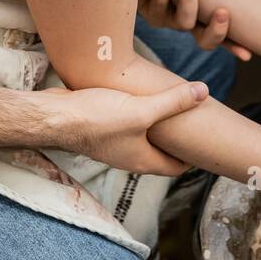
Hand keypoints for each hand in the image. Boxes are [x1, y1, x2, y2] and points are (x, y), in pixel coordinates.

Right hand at [44, 80, 208, 175]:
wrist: (54, 117)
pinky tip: (138, 96)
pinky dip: (137, 116)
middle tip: (193, 122)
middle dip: (176, 140)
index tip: (206, 142)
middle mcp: (129, 157)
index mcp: (143, 160)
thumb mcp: (141, 110)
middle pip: (160, 153)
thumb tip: (204, 92)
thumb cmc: (96, 119)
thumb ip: (173, 102)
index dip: (193, 156)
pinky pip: (126, 126)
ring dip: (156, 127)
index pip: (176, 167)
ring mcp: (113, 144)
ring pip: (142, 138)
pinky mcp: (100, 130)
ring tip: (170, 106)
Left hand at [139, 0, 257, 60]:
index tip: (247, 55)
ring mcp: (167, 17)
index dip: (234, 46)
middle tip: (223, 12)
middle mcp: (186, 19)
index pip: (222, 34)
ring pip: (182, 22)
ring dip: (188, 0)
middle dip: (216, 30)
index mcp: (204, 11)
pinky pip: (158, 5)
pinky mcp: (146, 9)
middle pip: (204, 42)